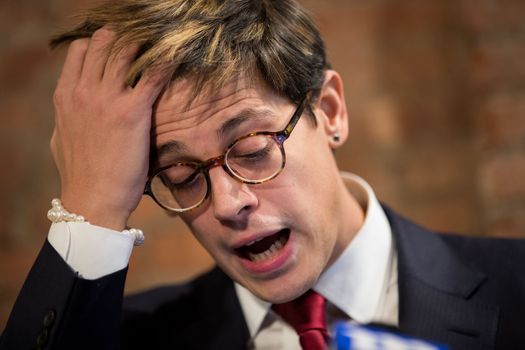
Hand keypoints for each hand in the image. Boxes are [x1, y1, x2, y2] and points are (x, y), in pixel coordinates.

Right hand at [50, 27, 166, 230]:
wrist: (93, 200)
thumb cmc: (81, 175)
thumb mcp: (62, 138)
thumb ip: (69, 116)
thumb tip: (74, 106)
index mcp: (65, 95)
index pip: (82, 49)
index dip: (102, 46)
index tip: (120, 52)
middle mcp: (83, 91)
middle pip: (104, 42)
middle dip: (126, 40)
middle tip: (146, 51)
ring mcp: (106, 99)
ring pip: (126, 50)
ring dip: (146, 47)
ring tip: (163, 53)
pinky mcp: (131, 111)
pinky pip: (153, 74)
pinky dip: (166, 64)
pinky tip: (177, 64)